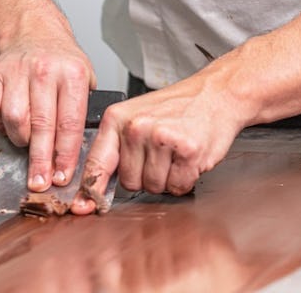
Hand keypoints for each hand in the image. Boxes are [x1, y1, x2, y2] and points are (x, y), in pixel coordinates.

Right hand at [0, 31, 95, 191]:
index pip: (70, 123)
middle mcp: (45, 70)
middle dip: (40, 160)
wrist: (34, 34)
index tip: (62, 176)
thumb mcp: (85, 81)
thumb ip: (84, 113)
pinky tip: (9, 125)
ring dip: (20, 139)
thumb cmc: (61, 65)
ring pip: (14, 119)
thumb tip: (76, 155)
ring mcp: (16, 71)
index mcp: (73, 74)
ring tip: (26, 142)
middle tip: (39, 181)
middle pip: (41, 125)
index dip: (65, 155)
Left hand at [71, 73, 250, 213]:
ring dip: (168, 178)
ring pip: (155, 187)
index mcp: (116, 118)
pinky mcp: (187, 150)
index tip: (83, 206)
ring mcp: (161, 138)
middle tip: (161, 155)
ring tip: (176, 153)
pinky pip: (178, 186)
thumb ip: (116, 147)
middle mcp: (136, 127)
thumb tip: (96, 184)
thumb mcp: (137, 117)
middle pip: (129, 183)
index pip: (96, 162)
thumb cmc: (178, 108)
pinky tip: (189, 157)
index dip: (90, 189)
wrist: (217, 94)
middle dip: (146, 177)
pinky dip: (186, 179)